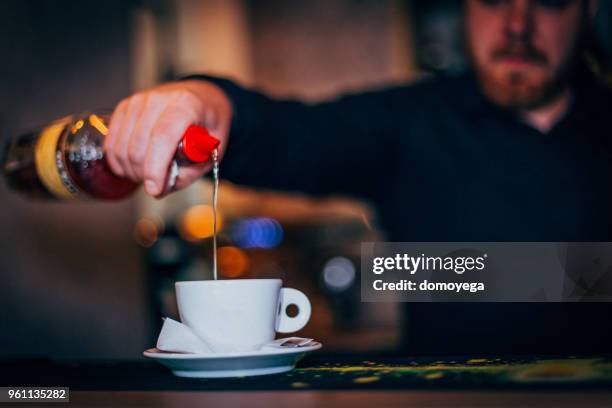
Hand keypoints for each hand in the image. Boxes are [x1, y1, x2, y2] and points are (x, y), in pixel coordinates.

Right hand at [105, 80, 231, 196]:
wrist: (201, 98)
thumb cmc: (209, 122)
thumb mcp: (215, 149)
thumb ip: (192, 170)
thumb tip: (163, 187)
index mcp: (186, 105)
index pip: (163, 137)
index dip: (155, 168)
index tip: (155, 190)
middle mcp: (158, 99)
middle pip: (139, 146)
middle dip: (144, 175)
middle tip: (157, 185)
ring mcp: (138, 102)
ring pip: (122, 147)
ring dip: (131, 170)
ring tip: (147, 175)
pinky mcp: (124, 107)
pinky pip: (112, 141)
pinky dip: (118, 161)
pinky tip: (132, 167)